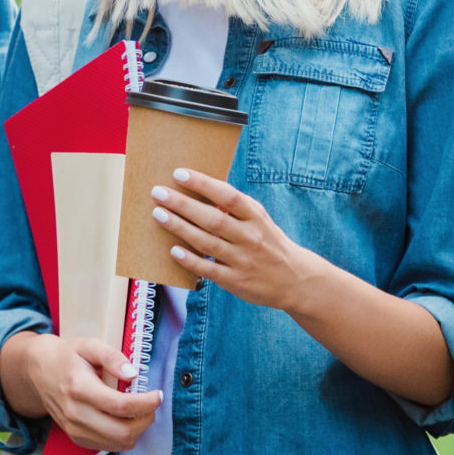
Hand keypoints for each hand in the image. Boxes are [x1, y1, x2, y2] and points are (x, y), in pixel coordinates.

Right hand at [0, 330, 160, 452]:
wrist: (38, 372)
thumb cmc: (67, 357)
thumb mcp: (88, 345)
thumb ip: (112, 356)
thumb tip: (134, 373)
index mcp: (80, 388)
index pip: (121, 406)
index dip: (146, 403)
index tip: (157, 394)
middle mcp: (76, 413)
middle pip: (122, 431)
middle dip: (146, 420)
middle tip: (152, 405)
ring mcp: (75, 429)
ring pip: (118, 443)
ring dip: (137, 430)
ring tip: (140, 411)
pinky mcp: (76, 438)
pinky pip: (109, 446)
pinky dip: (123, 437)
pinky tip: (124, 419)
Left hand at [146, 169, 314, 311]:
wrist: (295, 280)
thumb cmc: (269, 242)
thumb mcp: (261, 219)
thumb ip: (237, 207)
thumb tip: (206, 192)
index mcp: (256, 217)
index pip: (228, 196)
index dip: (203, 184)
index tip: (179, 174)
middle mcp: (249, 237)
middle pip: (212, 218)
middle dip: (182, 204)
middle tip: (158, 193)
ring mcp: (242, 260)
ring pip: (206, 242)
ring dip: (179, 227)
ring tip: (159, 214)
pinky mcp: (235, 280)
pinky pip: (208, 269)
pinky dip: (190, 260)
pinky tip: (173, 250)